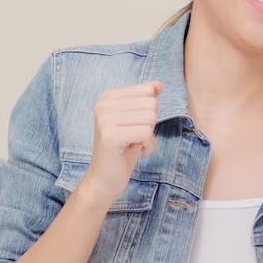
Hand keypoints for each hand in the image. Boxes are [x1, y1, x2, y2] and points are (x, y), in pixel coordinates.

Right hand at [77, 81, 162, 205]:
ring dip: (149, 135)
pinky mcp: (110, 135)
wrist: (105, 178)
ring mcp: (105, 119)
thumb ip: (145, 99)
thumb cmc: (123, 149)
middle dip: (150, 123)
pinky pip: (146, 133)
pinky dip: (148, 145)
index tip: (135, 125)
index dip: (149, 111)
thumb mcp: (136, 119)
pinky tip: (138, 151)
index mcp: (107, 97)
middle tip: (135, 136)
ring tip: (134, 144)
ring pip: (150, 118)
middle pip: (150, 104)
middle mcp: (103, 104)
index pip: (147, 91)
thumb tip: (159, 84)